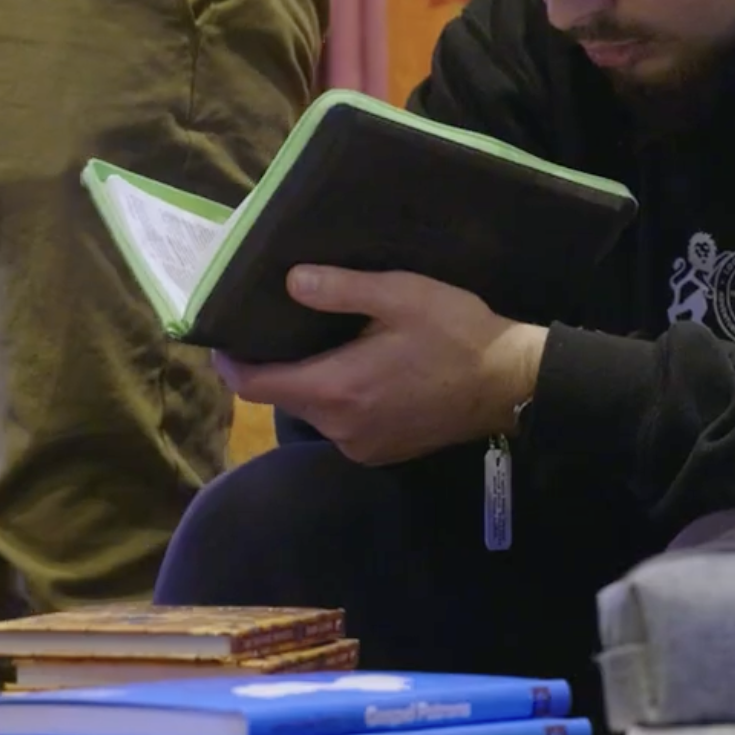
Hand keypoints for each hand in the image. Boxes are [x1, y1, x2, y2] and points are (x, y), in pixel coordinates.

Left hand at [214, 266, 545, 466]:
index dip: (232, 363)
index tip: (223, 339)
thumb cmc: (457, 333)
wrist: (511, 384)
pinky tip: (368, 373)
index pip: (256, 385)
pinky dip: (344, 400)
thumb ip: (341, 289)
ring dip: (317, 382)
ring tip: (335, 344)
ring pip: (317, 410)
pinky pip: (345, 424)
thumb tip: (290, 281)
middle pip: (287, 396)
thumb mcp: (402, 295)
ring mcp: (362, 446)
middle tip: (290, 325)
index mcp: (335, 390)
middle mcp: (339, 428)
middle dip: (283, 364)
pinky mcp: (383, 453)